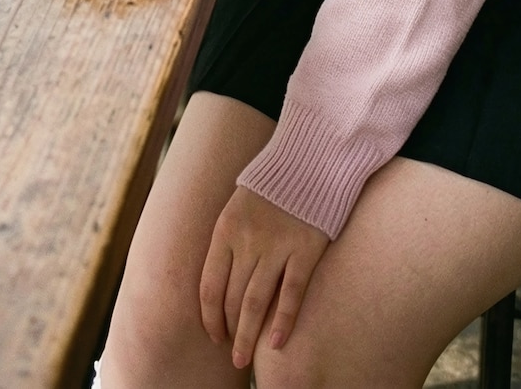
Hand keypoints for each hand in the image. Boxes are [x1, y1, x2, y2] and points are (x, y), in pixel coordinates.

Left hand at [199, 186, 328, 370]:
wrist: (311, 159)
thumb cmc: (272, 185)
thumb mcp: (237, 205)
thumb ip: (228, 242)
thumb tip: (220, 287)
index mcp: (226, 229)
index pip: (209, 285)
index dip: (209, 317)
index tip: (214, 335)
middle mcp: (248, 240)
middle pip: (233, 299)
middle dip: (230, 332)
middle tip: (233, 356)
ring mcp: (277, 245)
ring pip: (256, 302)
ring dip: (249, 336)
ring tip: (244, 359)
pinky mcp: (306, 249)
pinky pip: (291, 294)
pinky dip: (283, 321)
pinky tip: (276, 342)